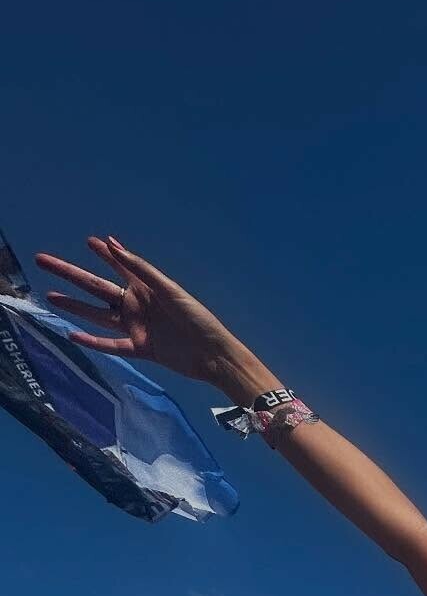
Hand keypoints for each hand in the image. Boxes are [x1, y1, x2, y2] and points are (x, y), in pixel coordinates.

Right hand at [35, 236, 243, 384]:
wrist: (213, 355)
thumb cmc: (198, 319)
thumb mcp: (170, 290)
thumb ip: (141, 269)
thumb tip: (113, 245)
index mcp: (145, 288)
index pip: (118, 265)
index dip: (104, 253)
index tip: (89, 240)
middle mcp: (136, 305)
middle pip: (96, 287)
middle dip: (70, 274)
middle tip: (44, 260)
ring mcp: (136, 327)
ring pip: (97, 315)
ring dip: (74, 306)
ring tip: (51, 296)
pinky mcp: (140, 349)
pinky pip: (111, 345)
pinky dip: (93, 341)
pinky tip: (73, 334)